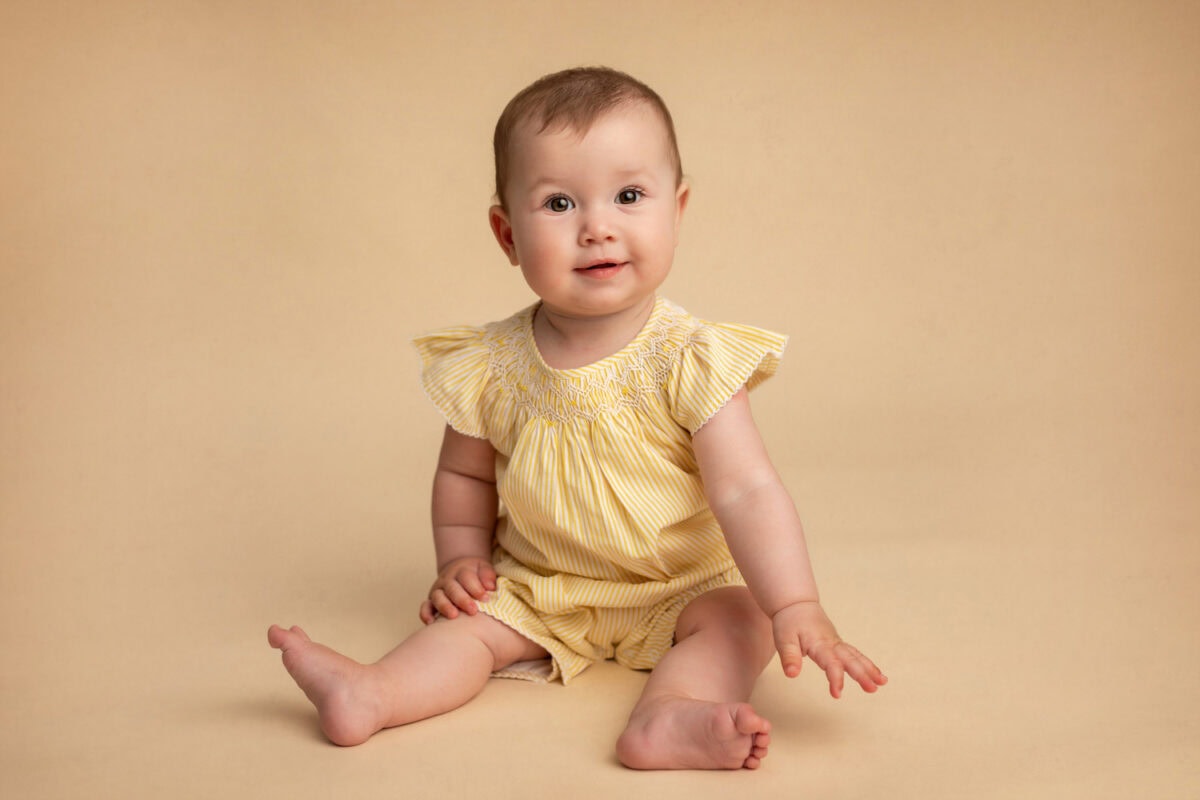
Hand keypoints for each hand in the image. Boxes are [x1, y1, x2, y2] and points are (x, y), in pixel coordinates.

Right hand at [419, 557, 496, 623]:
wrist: (460, 570)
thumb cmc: (476, 574)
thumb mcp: (483, 568)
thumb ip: (487, 575)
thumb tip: (490, 586)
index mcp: (461, 571)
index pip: (466, 577)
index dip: (475, 588)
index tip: (486, 598)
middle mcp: (447, 579)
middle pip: (452, 588)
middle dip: (462, 599)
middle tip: (473, 611)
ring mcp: (438, 590)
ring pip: (437, 597)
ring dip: (445, 606)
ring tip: (454, 616)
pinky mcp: (431, 601)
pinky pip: (425, 606)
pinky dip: (426, 613)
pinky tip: (432, 622)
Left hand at [771, 601, 887, 697]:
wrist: (796, 605)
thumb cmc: (789, 622)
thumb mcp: (783, 639)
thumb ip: (789, 657)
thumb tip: (792, 674)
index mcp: (819, 643)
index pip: (830, 663)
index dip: (835, 678)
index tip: (837, 694)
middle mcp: (832, 643)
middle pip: (850, 659)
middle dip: (862, 674)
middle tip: (873, 688)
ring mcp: (837, 643)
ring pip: (856, 656)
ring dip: (870, 669)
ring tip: (882, 682)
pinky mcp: (838, 644)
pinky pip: (855, 654)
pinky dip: (866, 663)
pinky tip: (876, 674)